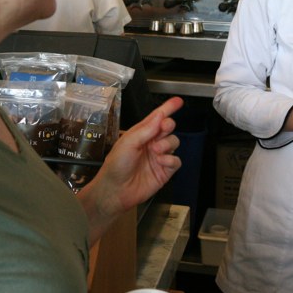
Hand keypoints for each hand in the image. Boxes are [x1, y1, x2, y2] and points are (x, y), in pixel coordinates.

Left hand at [78, 96, 183, 242]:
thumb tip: (159, 116)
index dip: (168, 108)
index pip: (157, 117)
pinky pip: (176, 161)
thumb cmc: (115, 166)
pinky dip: (171, 159)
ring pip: (174, 142)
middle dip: (168, 125)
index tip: (177, 101)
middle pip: (168, 128)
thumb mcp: (127, 143)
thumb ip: (145, 129)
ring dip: (167, 143)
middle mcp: (151, 143)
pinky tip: (161, 162)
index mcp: (141, 133)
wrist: (115, 190)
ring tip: (156, 150)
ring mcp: (159, 157)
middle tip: (164, 128)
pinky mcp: (164, 171)